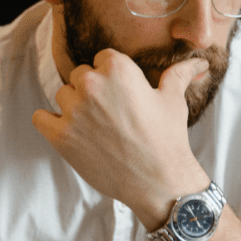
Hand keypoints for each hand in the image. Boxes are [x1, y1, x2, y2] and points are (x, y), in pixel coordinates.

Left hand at [32, 48, 210, 229]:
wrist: (158, 181)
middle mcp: (92, 84)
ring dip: (74, 106)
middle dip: (92, 90)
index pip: (101, 58)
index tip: (120, 94)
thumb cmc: (167, 139)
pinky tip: (68, 131)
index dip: (111, 76)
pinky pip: (40, 117)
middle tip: (109, 113)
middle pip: (80, 75)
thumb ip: (179, 74)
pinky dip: (50, 122)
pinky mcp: (61, 135)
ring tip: (95, 126)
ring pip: (63, 95)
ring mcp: (74, 110)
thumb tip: (199, 63)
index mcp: (117, 69)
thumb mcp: (173, 100)